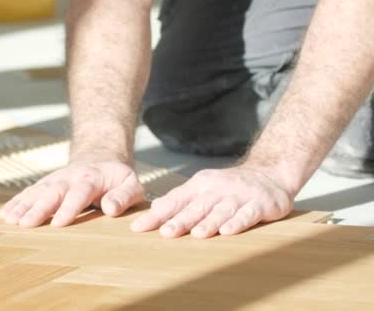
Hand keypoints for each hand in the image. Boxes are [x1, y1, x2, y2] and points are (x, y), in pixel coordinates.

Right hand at [0, 160, 144, 227]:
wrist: (99, 157)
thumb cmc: (117, 178)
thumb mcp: (131, 184)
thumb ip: (124, 196)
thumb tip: (110, 209)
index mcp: (92, 178)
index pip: (79, 193)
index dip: (69, 207)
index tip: (59, 223)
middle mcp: (69, 178)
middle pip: (52, 193)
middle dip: (38, 209)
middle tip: (25, 224)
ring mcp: (55, 180)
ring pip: (37, 192)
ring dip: (22, 206)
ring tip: (10, 221)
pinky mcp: (45, 185)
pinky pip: (29, 193)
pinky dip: (16, 203)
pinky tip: (5, 215)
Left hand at [131, 165, 292, 237]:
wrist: (270, 174)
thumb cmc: (229, 187)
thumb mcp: (202, 188)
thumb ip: (180, 200)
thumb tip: (154, 209)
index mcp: (200, 185)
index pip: (175, 200)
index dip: (157, 214)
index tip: (139, 227)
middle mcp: (217, 189)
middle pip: (196, 207)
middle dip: (181, 220)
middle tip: (166, 233)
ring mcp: (239, 196)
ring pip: (221, 210)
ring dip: (209, 222)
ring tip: (196, 234)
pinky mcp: (261, 204)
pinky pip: (248, 214)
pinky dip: (238, 222)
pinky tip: (228, 231)